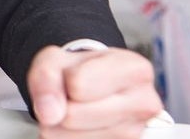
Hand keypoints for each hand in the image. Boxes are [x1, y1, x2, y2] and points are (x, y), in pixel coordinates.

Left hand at [27, 45, 161, 138]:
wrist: (90, 85)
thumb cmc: (78, 70)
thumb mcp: (55, 59)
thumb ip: (46, 78)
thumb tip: (50, 114)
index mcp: (134, 70)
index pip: (78, 84)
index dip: (65, 81)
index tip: (73, 76)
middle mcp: (143, 103)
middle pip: (73, 116)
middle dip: (60, 107)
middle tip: (71, 96)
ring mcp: (135, 132)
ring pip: (72, 138)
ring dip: (61, 127)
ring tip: (75, 109)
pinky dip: (67, 138)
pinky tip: (79, 126)